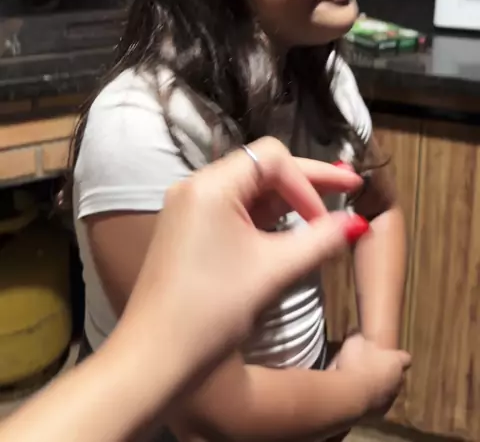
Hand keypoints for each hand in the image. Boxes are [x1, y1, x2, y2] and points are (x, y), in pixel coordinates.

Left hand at [115, 137, 365, 392]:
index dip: (308, 181)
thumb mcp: (273, 272)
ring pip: (250, 188)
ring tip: (327, 206)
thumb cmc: (212, 311)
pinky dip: (266, 216)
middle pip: (261, 166)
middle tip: (351, 187)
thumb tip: (357, 222)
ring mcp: (190, 208)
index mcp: (211, 185)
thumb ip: (319, 241)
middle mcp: (197, 186)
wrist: (152, 360)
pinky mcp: (189, 230)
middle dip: (306, 180)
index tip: (327, 219)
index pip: (272, 157)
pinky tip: (291, 226)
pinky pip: (234, 209)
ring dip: (287, 198)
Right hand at [334, 333, 410, 416]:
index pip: (405, 358)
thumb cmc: (355, 364)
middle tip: (370, 368)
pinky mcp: (381, 415)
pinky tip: (357, 397)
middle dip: (387, 373)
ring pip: (388, 392)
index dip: (398, 356)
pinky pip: (378, 405)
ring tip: (361, 384)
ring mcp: (390, 400)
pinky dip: (371, 401)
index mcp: (396, 363)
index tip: (388, 354)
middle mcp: (398, 382)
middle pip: (397, 376)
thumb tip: (357, 330)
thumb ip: (359, 336)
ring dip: (379, 388)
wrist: (349, 395)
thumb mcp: (354, 341)